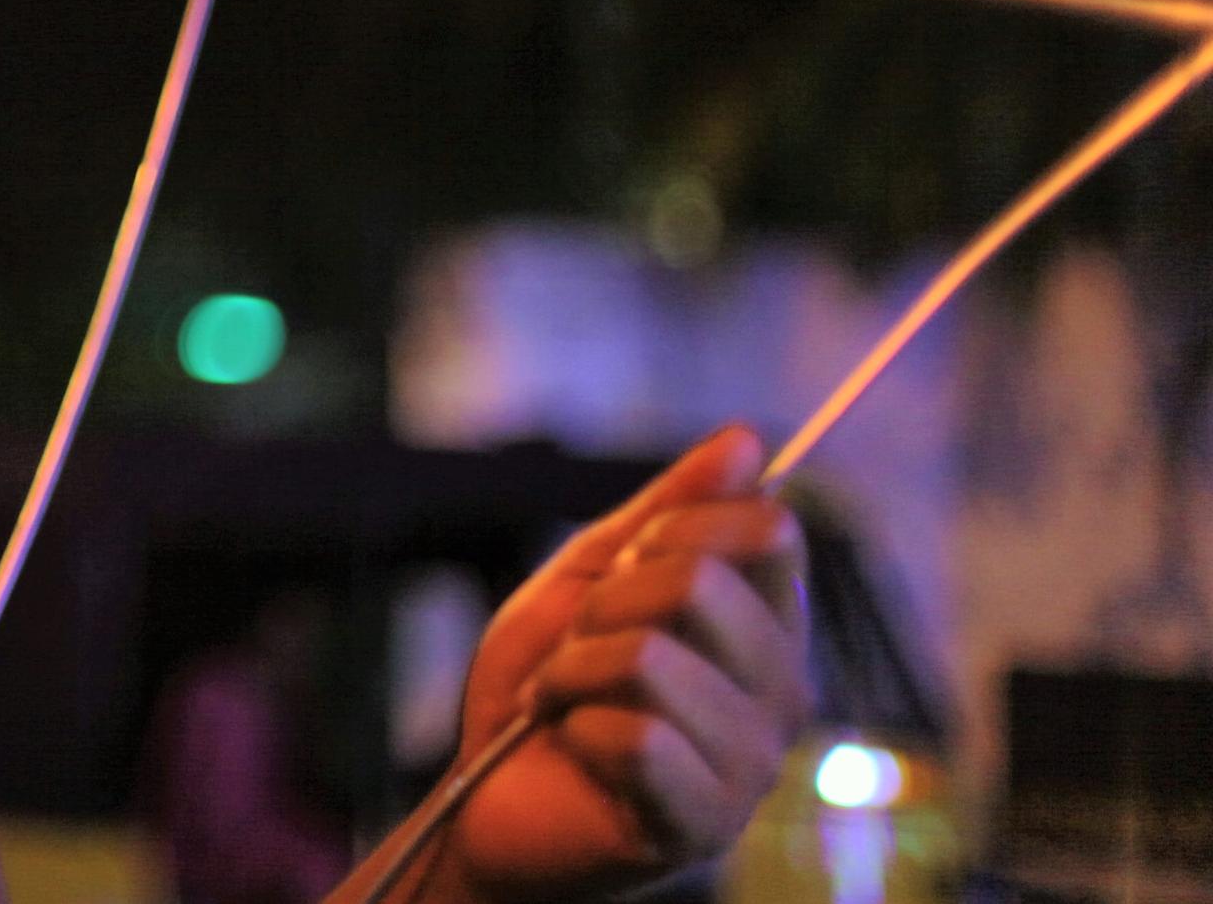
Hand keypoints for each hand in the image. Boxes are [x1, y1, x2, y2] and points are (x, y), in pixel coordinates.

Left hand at [439, 427, 809, 903]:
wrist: (481, 793)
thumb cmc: (541, 686)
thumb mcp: (590, 573)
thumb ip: (668, 510)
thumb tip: (749, 438)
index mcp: (765, 628)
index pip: (768, 530)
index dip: (674, 527)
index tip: (622, 563)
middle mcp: (781, 695)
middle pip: (702, 580)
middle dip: (605, 601)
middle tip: (579, 648)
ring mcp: (751, 765)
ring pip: (653, 654)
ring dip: (575, 670)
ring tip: (568, 703)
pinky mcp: (705, 824)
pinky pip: (635, 736)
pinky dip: (576, 730)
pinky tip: (577, 753)